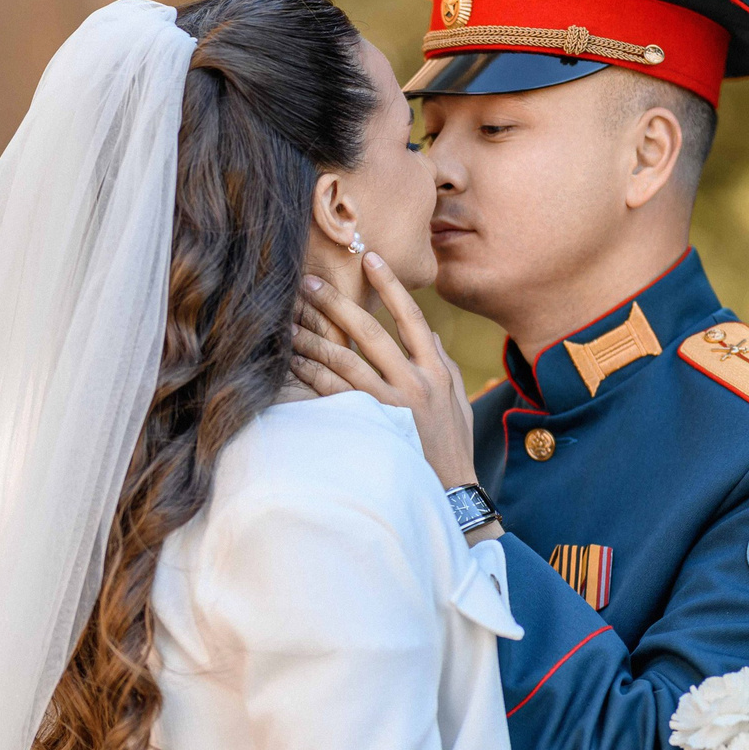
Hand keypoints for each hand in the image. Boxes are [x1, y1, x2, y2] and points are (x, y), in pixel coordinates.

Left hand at [290, 253, 479, 489]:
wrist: (452, 491)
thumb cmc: (452, 446)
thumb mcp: (457, 400)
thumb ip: (443, 364)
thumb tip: (430, 335)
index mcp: (435, 370)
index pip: (412, 317)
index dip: (391, 285)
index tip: (369, 258)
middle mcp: (413, 382)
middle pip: (370, 331)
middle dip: (337, 303)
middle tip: (310, 282)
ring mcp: (391, 404)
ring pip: (345, 359)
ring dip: (315, 336)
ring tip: (291, 319)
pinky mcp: (371, 425)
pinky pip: (334, 393)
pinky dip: (311, 374)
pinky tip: (293, 360)